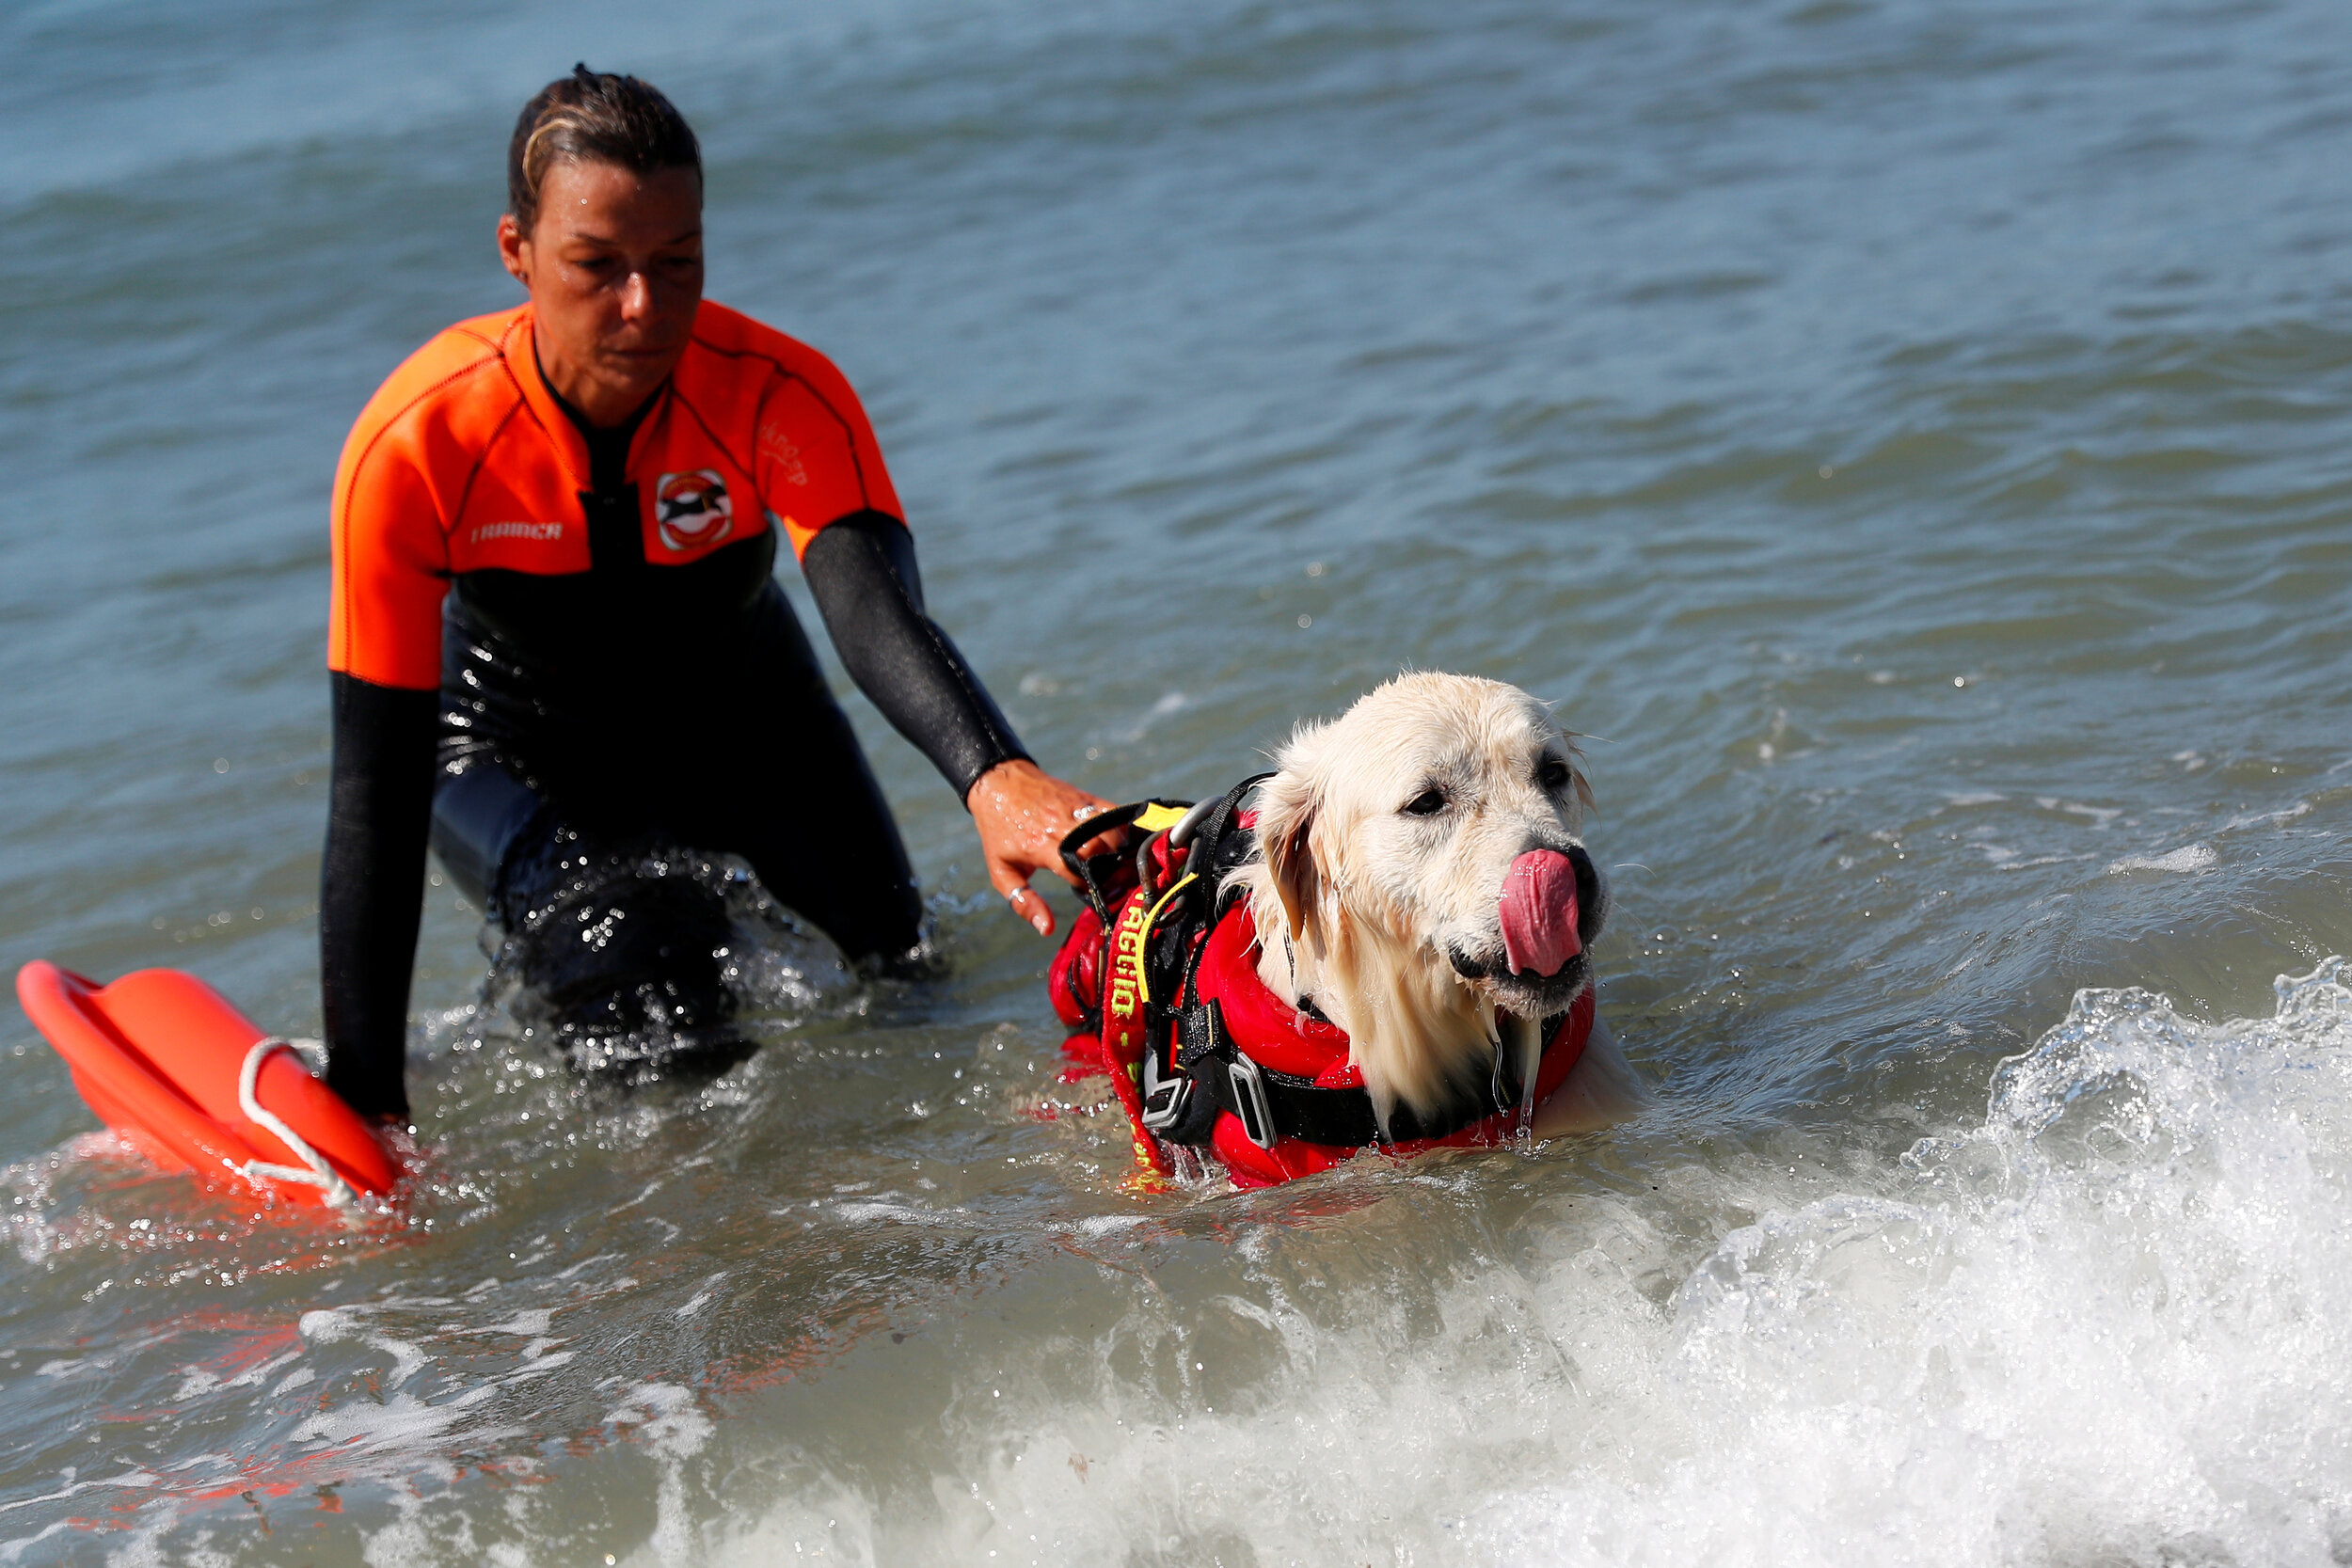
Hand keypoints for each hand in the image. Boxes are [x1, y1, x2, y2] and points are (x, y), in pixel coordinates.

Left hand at [966, 759, 1112, 936]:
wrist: (999, 782)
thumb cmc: (999, 830)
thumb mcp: (1001, 871)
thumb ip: (1023, 901)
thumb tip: (1046, 928)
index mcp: (1043, 846)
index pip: (1079, 873)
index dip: (1088, 889)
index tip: (1091, 897)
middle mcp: (1064, 826)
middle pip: (1102, 852)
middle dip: (1111, 873)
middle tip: (1110, 885)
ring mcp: (1078, 809)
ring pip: (1113, 833)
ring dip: (1119, 853)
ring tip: (1115, 867)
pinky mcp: (1086, 797)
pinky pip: (1115, 813)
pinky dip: (1123, 829)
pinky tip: (1121, 844)